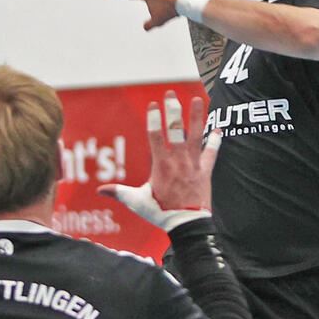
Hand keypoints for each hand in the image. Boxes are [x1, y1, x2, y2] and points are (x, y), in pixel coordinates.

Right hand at [98, 92, 220, 229]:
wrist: (187, 224)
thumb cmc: (161, 213)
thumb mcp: (137, 202)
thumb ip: (119, 193)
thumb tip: (99, 191)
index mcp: (161, 166)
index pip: (156, 136)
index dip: (154, 119)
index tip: (153, 104)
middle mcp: (178, 161)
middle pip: (176, 130)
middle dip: (173, 110)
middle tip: (171, 94)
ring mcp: (193, 165)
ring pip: (196, 136)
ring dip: (197, 117)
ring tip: (197, 99)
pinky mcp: (205, 171)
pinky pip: (212, 153)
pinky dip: (215, 141)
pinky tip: (218, 128)